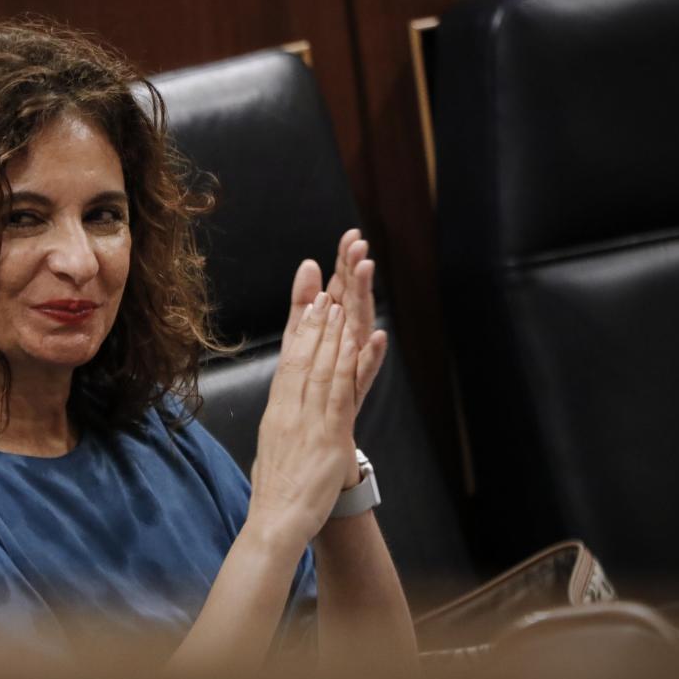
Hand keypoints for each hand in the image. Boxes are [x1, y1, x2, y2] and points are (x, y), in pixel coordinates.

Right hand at [248, 289, 361, 548]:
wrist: (274, 522)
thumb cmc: (275, 493)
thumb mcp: (272, 450)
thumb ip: (280, 428)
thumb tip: (281, 417)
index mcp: (276, 413)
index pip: (288, 363)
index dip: (299, 332)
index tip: (307, 306)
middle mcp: (289, 411)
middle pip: (302, 358)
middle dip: (314, 323)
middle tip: (325, 292)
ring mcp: (308, 421)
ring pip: (321, 369)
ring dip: (331, 335)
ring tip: (339, 306)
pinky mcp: (329, 436)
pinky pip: (340, 393)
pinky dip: (350, 364)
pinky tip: (356, 343)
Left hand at [280, 230, 386, 416]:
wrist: (313, 444)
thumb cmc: (311, 388)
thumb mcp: (300, 339)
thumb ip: (304, 302)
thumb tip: (310, 263)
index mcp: (335, 329)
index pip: (341, 289)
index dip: (345, 263)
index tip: (351, 235)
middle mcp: (348, 345)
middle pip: (353, 304)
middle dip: (356, 274)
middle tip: (360, 246)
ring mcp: (354, 369)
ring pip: (360, 331)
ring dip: (364, 302)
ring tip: (367, 273)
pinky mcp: (355, 395)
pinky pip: (364, 373)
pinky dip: (372, 356)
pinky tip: (378, 337)